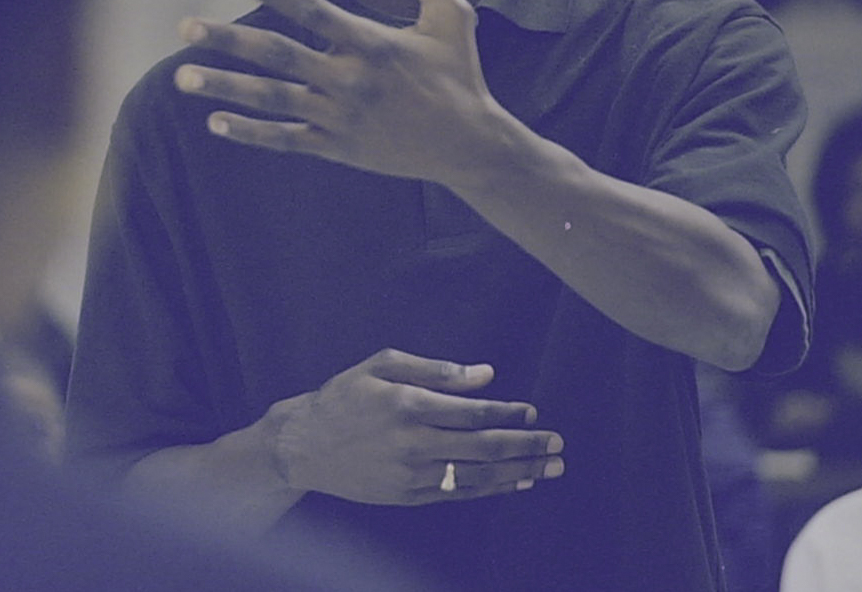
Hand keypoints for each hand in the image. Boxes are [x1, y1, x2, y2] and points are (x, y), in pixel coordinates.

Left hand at [174, 0, 508, 185]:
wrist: (471, 146)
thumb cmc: (461, 74)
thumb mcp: (451, 16)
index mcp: (373, 44)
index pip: (312, 11)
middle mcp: (350, 80)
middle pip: (277, 56)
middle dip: (227, 40)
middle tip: (183, 27)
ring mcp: (340, 117)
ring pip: (271, 100)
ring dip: (224, 87)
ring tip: (180, 76)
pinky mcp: (337, 147)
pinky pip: (285, 139)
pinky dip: (249, 133)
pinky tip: (214, 123)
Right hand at [274, 348, 563, 504]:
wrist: (303, 445)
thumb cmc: (344, 396)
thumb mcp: (381, 365)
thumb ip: (435, 369)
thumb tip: (485, 374)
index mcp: (408, 404)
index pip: (473, 412)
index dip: (508, 413)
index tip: (532, 410)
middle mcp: (413, 442)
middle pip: (484, 447)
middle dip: (527, 446)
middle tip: (558, 444)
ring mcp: (411, 474)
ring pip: (478, 476)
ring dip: (520, 472)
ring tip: (551, 467)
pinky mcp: (408, 496)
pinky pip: (460, 493)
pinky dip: (493, 489)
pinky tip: (516, 482)